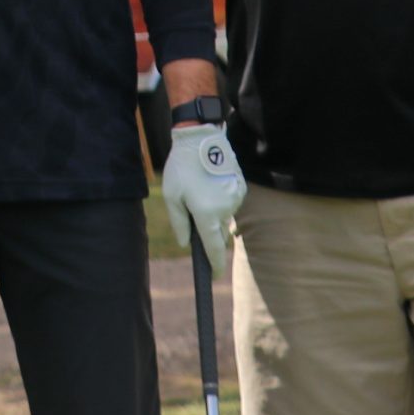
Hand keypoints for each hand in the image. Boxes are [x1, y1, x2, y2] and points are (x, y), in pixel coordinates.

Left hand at [162, 123, 244, 275]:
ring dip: (214, 212)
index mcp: (207, 214)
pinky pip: (230, 202)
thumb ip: (179, 223)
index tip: (214, 276)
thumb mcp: (172, 196)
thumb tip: (186, 244)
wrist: (202, 137)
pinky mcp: (241, 187)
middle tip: (194, 211)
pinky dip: (220, 200)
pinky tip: (209, 183)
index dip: (214, 265)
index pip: (214, 248)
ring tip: (199, 190)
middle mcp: (225, 209)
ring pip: (225, 216)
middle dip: (209, 230)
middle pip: (219, 232)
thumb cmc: (182, 167)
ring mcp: (236, 198)